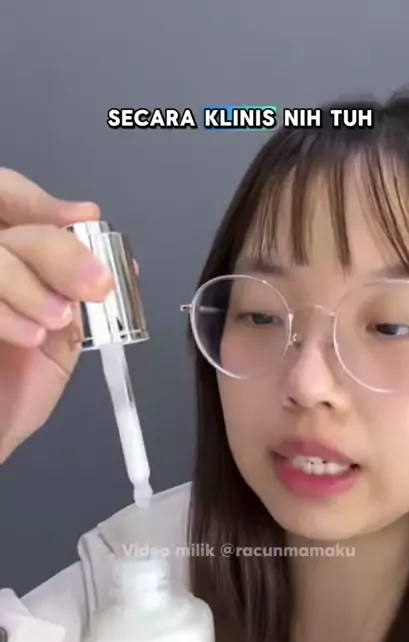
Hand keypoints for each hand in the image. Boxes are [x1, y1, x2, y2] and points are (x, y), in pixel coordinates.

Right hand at [0, 168, 113, 462]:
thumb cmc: (12, 396)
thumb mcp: (58, 345)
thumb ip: (78, 303)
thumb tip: (120, 267)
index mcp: (7, 266)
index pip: (10, 201)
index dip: (44, 204)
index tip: (86, 218)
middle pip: (8, 221)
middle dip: (57, 248)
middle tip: (94, 286)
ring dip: (32, 284)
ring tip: (57, 323)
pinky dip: (7, 312)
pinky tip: (31, 338)